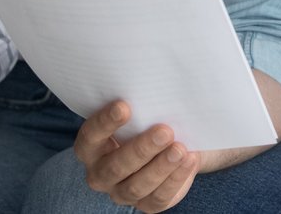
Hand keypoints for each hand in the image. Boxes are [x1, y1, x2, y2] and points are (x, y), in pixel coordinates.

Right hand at [75, 100, 198, 211]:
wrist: (167, 143)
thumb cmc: (146, 120)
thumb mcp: (139, 111)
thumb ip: (139, 103)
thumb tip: (156, 80)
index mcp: (90, 147)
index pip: (90, 137)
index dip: (105, 123)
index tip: (124, 106)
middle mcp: (100, 173)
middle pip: (115, 167)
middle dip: (140, 149)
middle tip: (164, 130)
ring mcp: (121, 192)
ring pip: (136, 186)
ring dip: (160, 167)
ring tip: (180, 148)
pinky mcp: (146, 204)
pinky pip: (158, 198)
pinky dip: (176, 179)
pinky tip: (189, 160)